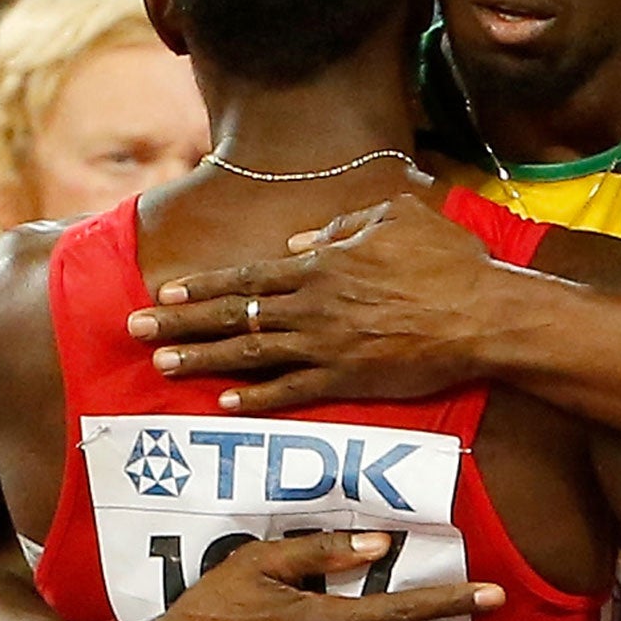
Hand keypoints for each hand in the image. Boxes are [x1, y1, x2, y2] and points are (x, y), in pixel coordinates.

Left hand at [125, 197, 507, 412]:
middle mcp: (314, 305)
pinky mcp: (349, 380)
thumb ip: (342, 225)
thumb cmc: (449, 261)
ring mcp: (328, 345)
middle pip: (234, 315)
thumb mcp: (397, 217)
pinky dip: (257, 398)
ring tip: (163, 365)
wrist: (484, 315)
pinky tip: (226, 403)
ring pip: (251, 353)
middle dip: (180, 323)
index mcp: (322, 264)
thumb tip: (299, 240)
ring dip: (203, 360)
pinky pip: (292, 392)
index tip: (164, 292)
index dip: (202, 285)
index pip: (247, 275)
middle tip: (135, 331)